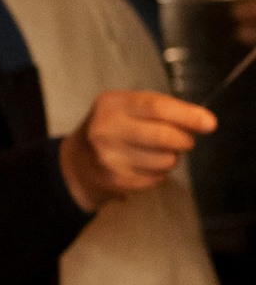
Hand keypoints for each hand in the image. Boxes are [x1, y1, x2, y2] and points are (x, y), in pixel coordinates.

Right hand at [60, 85, 213, 211]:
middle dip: (184, 140)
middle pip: (163, 136)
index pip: (156, 106)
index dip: (187, 115)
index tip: (209, 123)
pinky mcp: (115, 179)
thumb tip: (202, 121)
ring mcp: (109, 157)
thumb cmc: (112, 129)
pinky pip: (156, 177)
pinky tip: (145, 166)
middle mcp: (107, 129)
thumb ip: (161, 109)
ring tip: (157, 152)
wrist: (76, 163)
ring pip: (165, 160)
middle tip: (186, 141)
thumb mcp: (126, 107)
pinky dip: (159, 172)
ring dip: (171, 157)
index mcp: (112, 104)